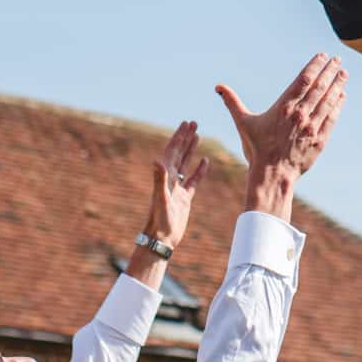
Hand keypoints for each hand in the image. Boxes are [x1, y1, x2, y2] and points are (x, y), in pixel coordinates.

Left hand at [143, 120, 208, 249]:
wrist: (162, 239)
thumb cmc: (160, 220)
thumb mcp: (161, 198)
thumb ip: (159, 179)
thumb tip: (156, 160)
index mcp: (165, 176)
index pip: (173, 151)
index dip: (179, 137)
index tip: (186, 123)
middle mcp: (170, 179)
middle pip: (179, 153)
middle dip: (185, 137)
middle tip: (193, 122)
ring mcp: (178, 188)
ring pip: (186, 163)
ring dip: (191, 149)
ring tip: (197, 134)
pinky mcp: (185, 198)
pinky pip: (193, 180)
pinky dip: (199, 170)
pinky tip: (205, 161)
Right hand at [215, 54, 345, 218]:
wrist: (272, 176)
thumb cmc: (257, 149)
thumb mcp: (243, 123)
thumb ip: (232, 102)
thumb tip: (218, 87)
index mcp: (283, 107)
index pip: (303, 80)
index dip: (314, 66)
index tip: (322, 56)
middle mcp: (300, 114)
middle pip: (319, 87)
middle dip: (329, 71)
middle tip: (338, 60)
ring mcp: (312, 127)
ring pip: (328, 101)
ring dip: (337, 85)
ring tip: (343, 74)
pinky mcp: (319, 140)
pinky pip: (332, 118)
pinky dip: (338, 105)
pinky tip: (342, 96)